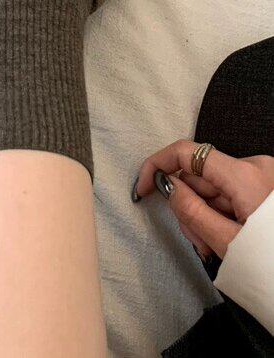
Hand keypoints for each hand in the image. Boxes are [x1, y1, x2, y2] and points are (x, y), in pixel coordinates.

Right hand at [135, 141, 273, 259]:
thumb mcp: (228, 243)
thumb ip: (190, 210)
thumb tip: (165, 184)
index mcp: (245, 174)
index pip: (185, 152)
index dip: (155, 166)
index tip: (141, 189)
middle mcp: (256, 166)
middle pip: (200, 176)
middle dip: (188, 206)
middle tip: (197, 243)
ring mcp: (266, 177)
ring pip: (215, 188)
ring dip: (205, 216)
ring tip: (215, 249)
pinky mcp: (270, 189)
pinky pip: (233, 195)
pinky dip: (223, 216)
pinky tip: (227, 241)